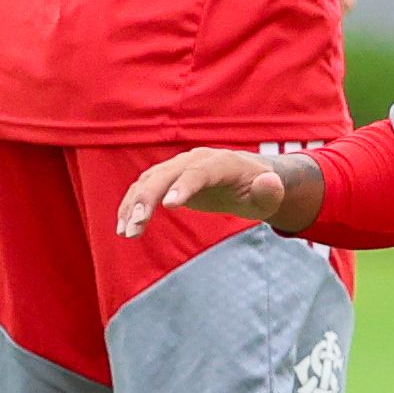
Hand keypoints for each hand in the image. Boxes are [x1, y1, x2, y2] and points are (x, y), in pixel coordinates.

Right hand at [118, 147, 299, 237]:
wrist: (248, 178)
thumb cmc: (260, 190)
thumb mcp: (271, 195)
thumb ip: (270, 191)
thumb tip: (270, 183)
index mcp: (221, 162)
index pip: (199, 172)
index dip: (184, 186)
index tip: (168, 205)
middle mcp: (195, 159)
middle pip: (165, 174)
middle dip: (148, 198)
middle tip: (135, 227)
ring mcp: (178, 166)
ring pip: (149, 180)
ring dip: (133, 204)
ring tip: (126, 233)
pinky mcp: (168, 177)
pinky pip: (143, 187)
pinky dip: (131, 204)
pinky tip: (123, 227)